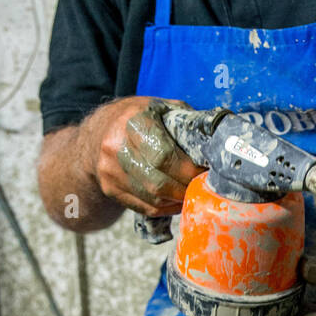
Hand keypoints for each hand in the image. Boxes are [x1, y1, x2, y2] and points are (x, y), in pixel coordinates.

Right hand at [83, 96, 202, 216]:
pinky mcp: (110, 189)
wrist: (98, 133)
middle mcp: (116, 147)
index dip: (188, 169)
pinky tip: (178, 199)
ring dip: (178, 200)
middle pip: (158, 182)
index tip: (205, 172)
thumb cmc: (139, 117)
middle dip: (186, 188)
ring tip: (193, 193)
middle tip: (204, 187)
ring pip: (153, 198)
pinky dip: (167, 207)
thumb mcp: (161, 108)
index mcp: (133, 122)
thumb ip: (187, 121)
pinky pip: (145, 207)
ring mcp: (110, 171)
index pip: (163, 155)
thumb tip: (218, 139)